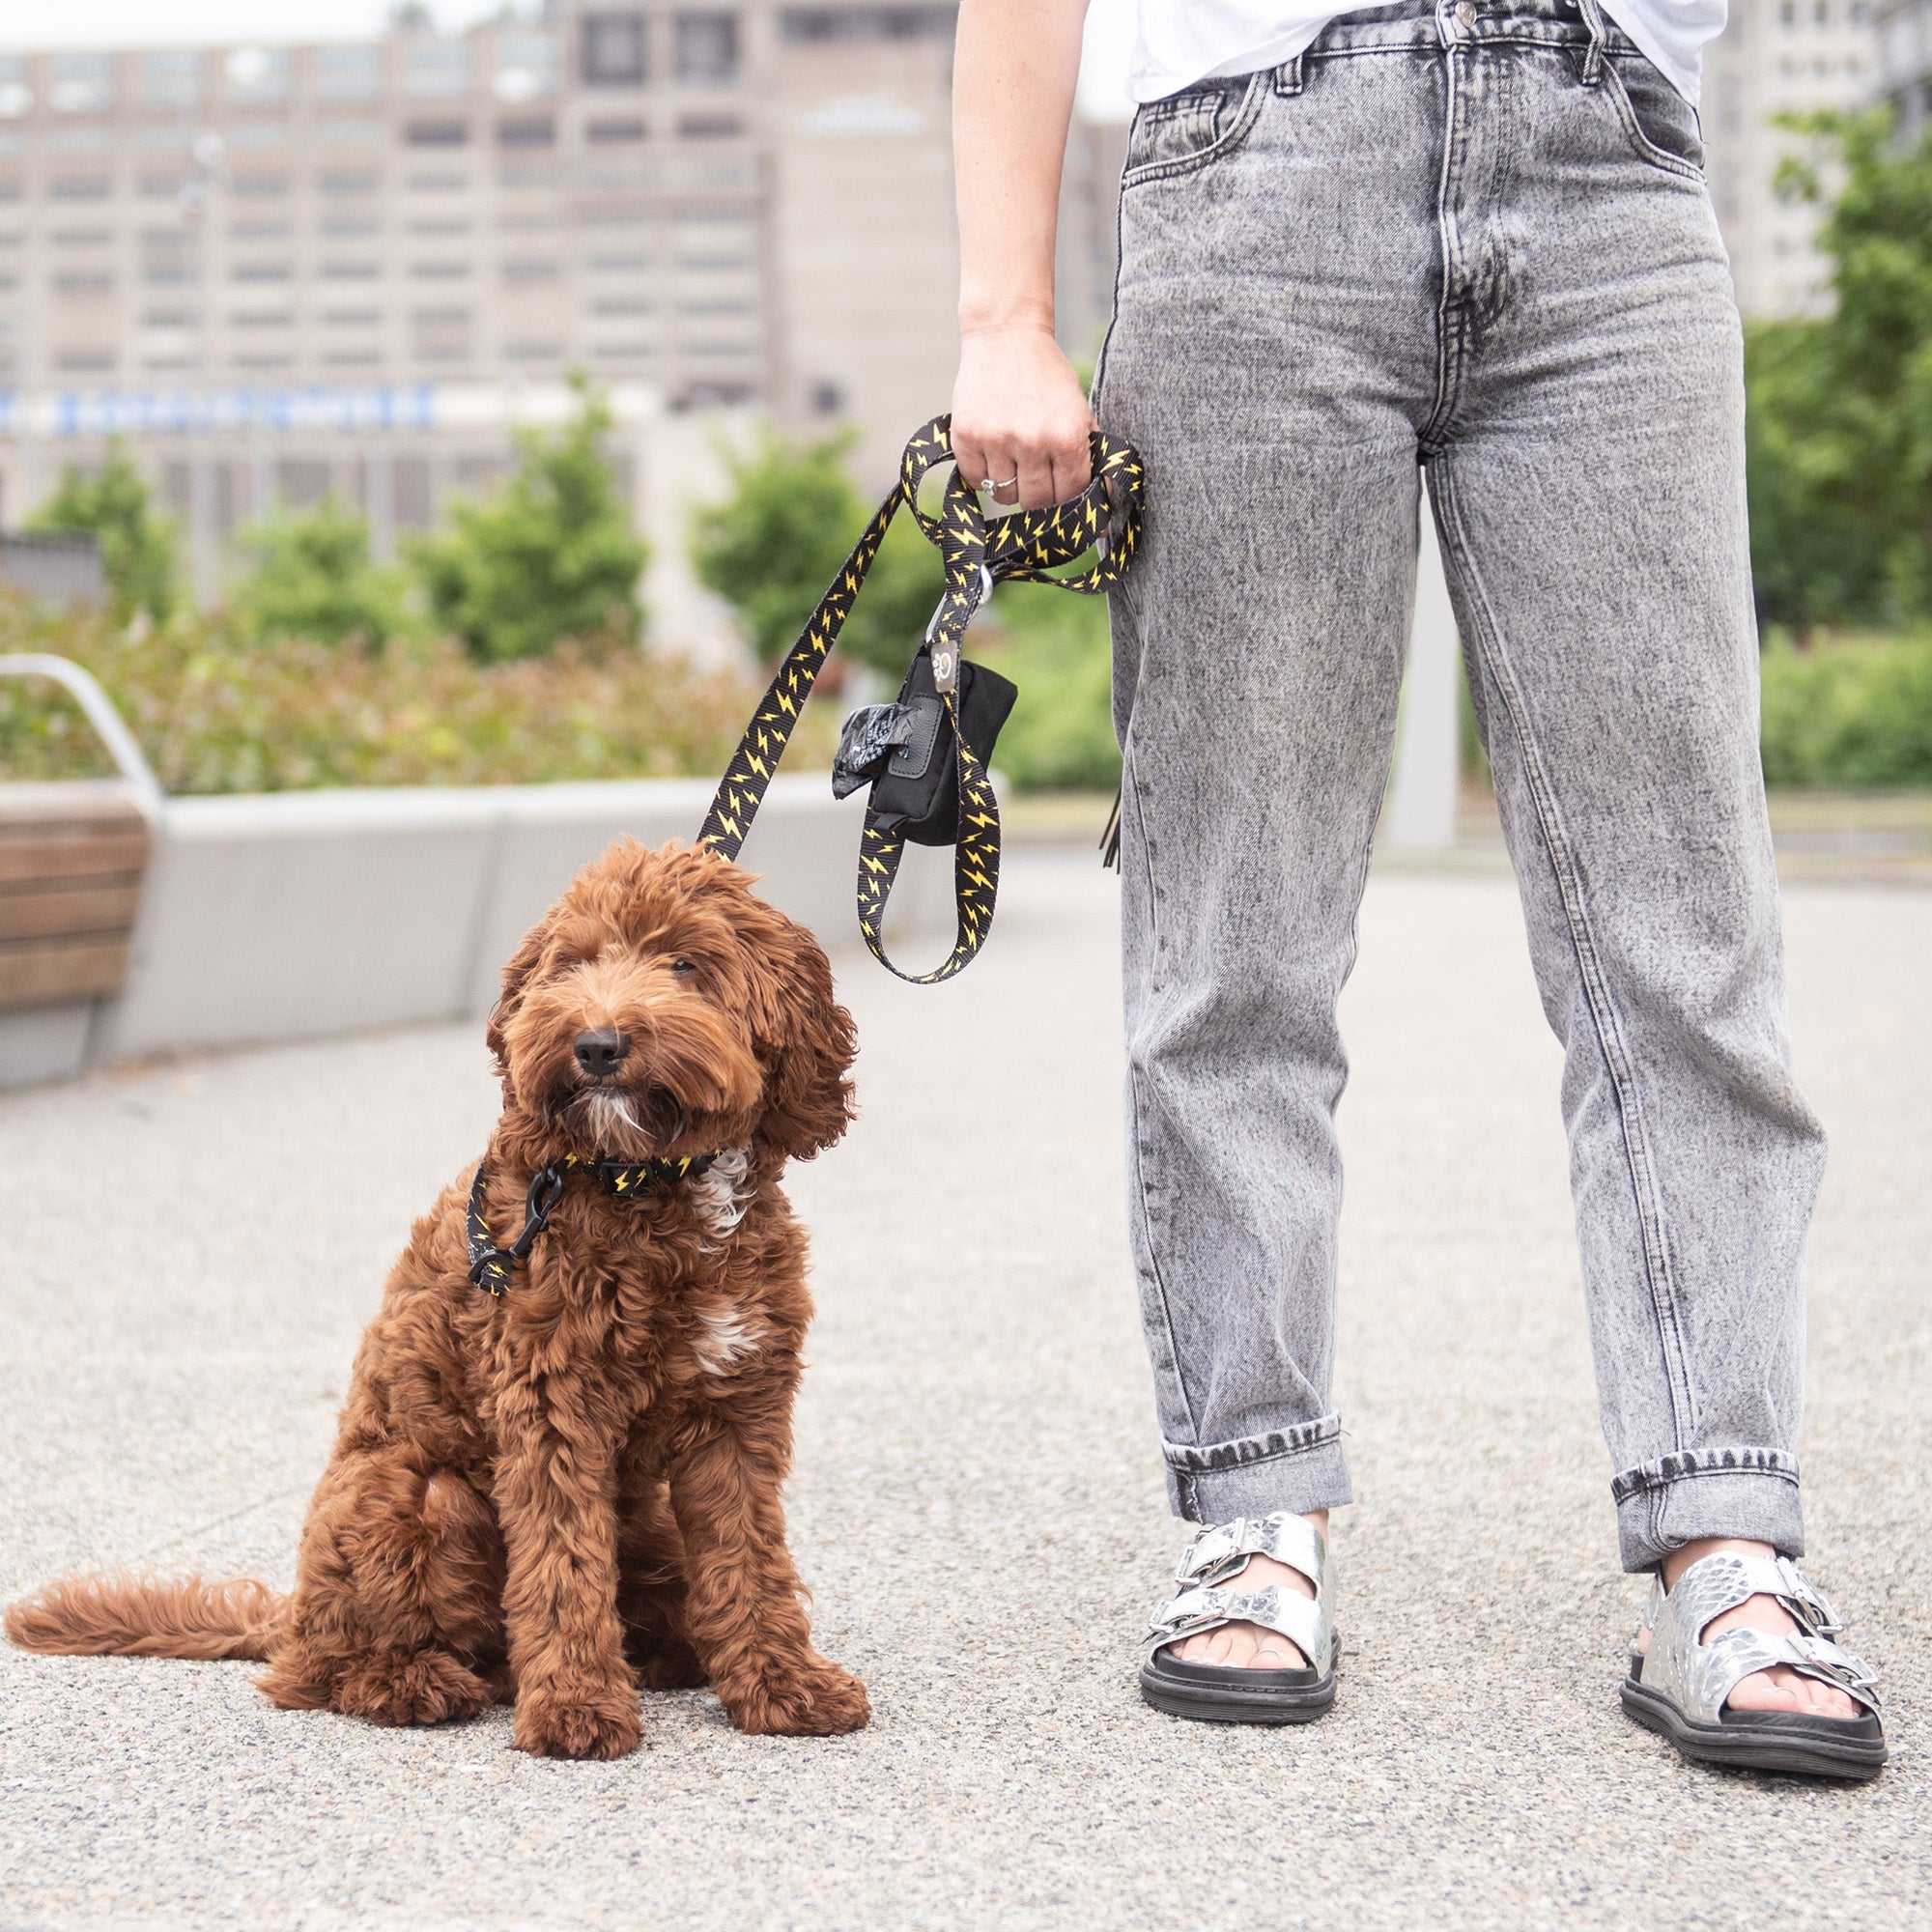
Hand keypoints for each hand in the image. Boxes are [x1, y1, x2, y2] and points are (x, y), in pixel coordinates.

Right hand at [950, 322, 1095, 511]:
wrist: (1007, 336)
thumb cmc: (1047, 376)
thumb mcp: (1078, 410)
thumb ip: (1090, 454)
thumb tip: (1103, 497)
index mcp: (1066, 435)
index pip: (1070, 493)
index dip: (1066, 496)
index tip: (1059, 488)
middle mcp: (1032, 441)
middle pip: (1036, 501)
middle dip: (1038, 494)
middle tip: (1034, 474)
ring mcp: (997, 440)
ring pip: (1003, 496)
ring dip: (1008, 485)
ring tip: (1011, 460)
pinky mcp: (966, 436)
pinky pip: (975, 480)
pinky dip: (982, 475)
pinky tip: (991, 454)